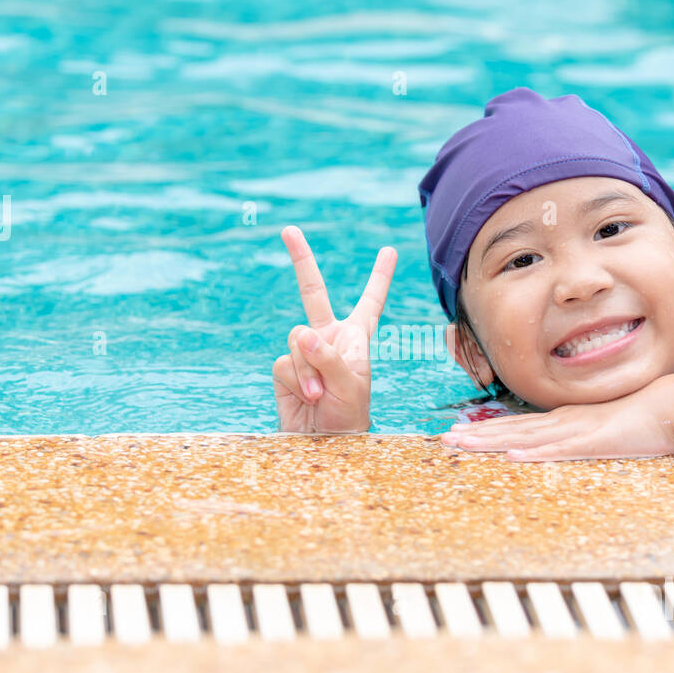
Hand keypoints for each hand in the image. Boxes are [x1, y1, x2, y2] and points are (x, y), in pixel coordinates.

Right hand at [273, 225, 396, 432]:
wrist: (325, 442)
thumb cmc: (349, 415)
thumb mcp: (351, 386)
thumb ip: (327, 357)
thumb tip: (301, 335)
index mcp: (356, 337)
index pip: (370, 301)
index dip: (380, 277)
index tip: (390, 250)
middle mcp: (328, 337)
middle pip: (312, 292)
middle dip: (300, 260)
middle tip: (289, 230)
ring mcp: (303, 350)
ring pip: (296, 339)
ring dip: (308, 369)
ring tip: (321, 394)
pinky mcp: (284, 368)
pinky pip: (284, 362)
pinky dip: (297, 380)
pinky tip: (307, 397)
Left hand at [437, 386, 673, 460]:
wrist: (670, 405)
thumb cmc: (639, 418)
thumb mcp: (600, 428)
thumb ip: (579, 435)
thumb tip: (558, 444)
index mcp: (563, 420)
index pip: (517, 427)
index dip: (486, 431)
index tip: (458, 434)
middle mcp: (562, 422)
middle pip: (512, 430)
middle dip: (477, 435)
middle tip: (444, 439)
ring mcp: (576, 431)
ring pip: (527, 438)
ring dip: (494, 442)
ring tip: (465, 445)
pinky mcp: (593, 442)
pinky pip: (559, 450)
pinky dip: (535, 454)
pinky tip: (513, 458)